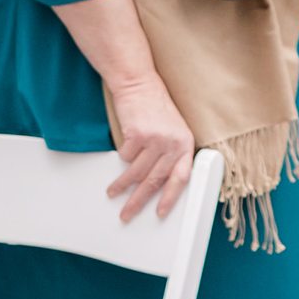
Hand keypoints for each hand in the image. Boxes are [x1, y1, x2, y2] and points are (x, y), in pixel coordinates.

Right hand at [104, 67, 194, 222]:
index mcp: (185, 144)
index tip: (160, 213)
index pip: (180, 178)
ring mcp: (155, 139)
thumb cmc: (156, 109)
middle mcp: (172, 143)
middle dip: (138, 200)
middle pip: (154, 180)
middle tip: (127, 214)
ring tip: (113, 193)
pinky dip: (122, 157)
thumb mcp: (173, 131)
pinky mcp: (137, 134)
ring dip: (122, 186)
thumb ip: (171, 154)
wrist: (139, 84)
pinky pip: (125, 156)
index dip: (170, 198)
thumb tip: (160, 184)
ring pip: (136, 172)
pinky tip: (122, 152)